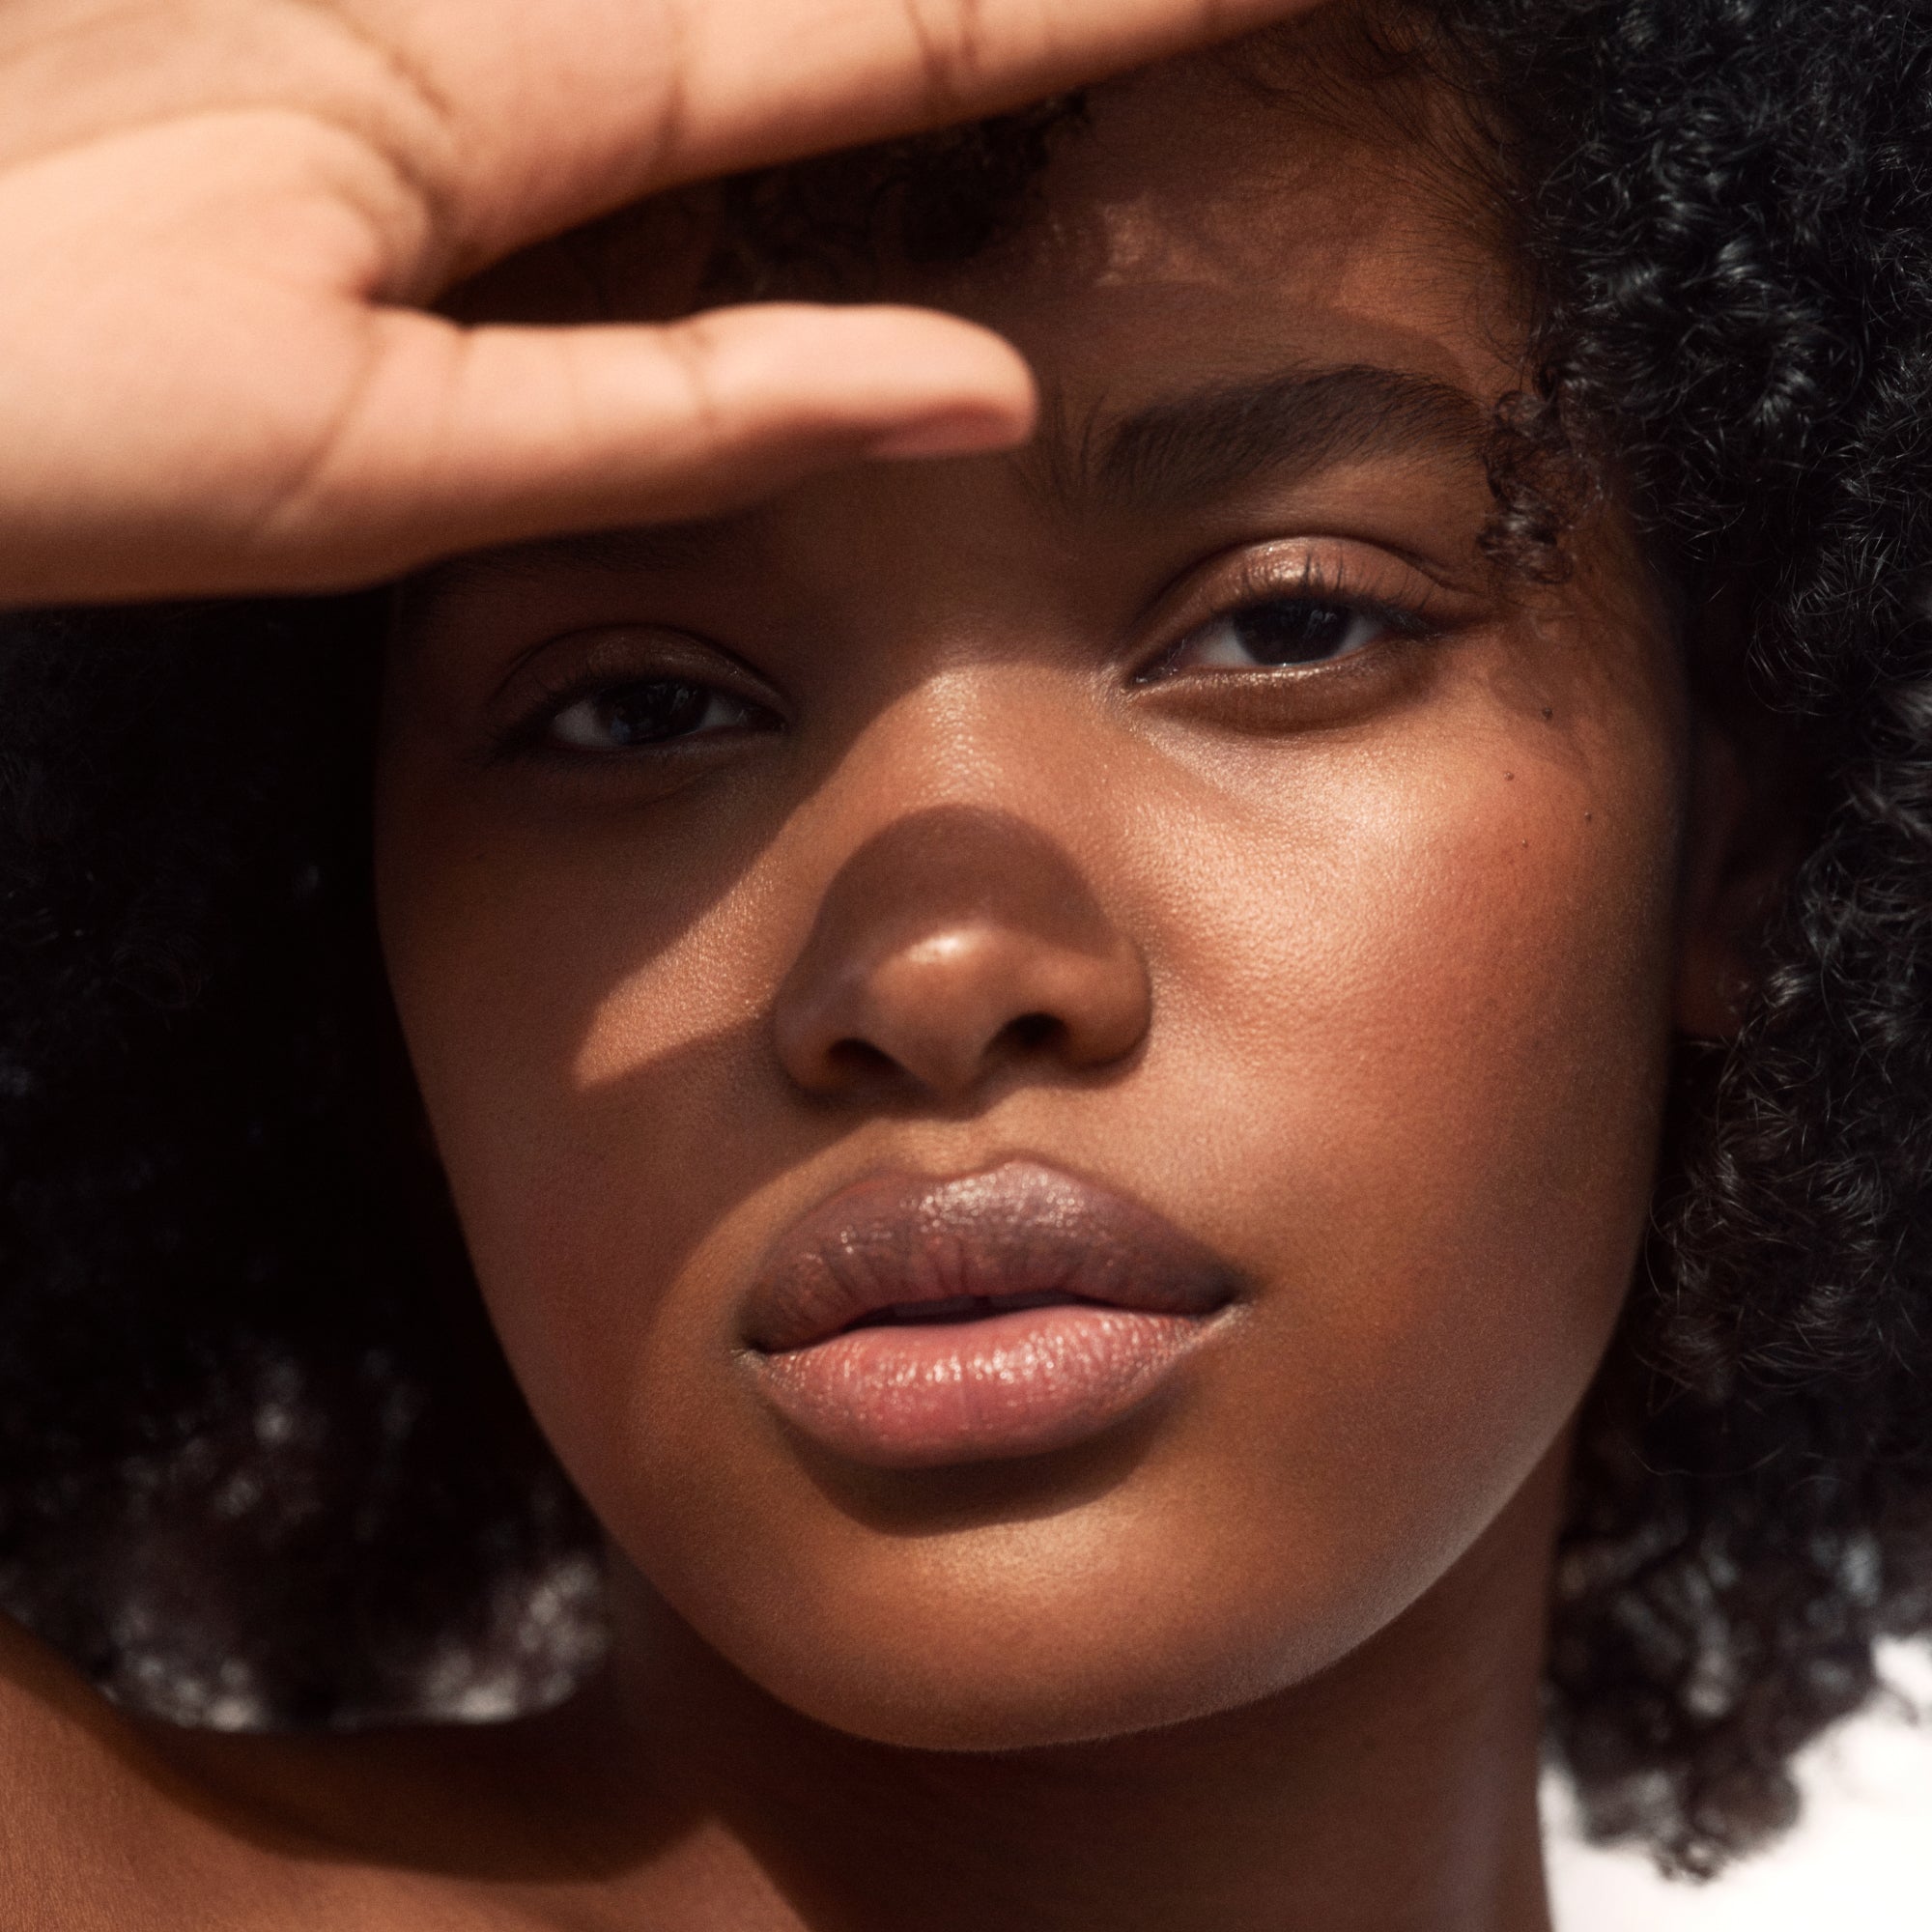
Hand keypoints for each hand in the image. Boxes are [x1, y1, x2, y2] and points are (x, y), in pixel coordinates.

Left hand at [0, 0, 1302, 602]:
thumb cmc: (38, 407)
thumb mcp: (388, 467)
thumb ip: (687, 409)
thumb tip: (966, 387)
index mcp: (525, 83)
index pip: (899, 25)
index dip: (1107, 2)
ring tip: (1041, 11)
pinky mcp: (346, 6)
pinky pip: (610, 3)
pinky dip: (741, 28)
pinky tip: (778, 49)